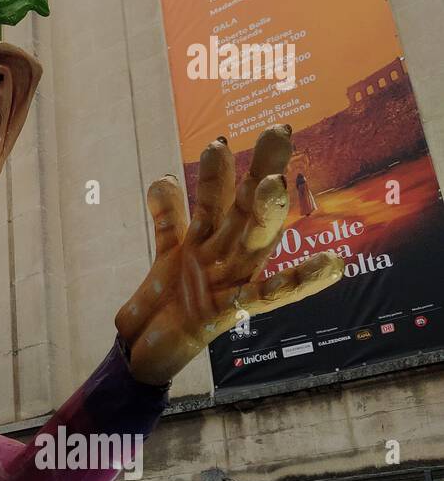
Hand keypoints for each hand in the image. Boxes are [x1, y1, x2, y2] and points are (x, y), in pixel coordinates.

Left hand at [117, 125, 343, 384]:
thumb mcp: (168, 254)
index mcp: (211, 241)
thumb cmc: (167, 302)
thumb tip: (167, 178)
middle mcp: (226, 257)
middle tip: (279, 130)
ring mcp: (229, 282)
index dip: (220, 171)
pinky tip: (334, 266)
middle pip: (246, 209)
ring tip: (277, 184)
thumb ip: (170, 218)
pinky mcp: (227, 313)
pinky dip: (300, 282)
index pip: (221, 199)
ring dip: (264, 214)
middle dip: (262, 170)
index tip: (222, 137)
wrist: (147, 350)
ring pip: (252, 241)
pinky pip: (267, 296)